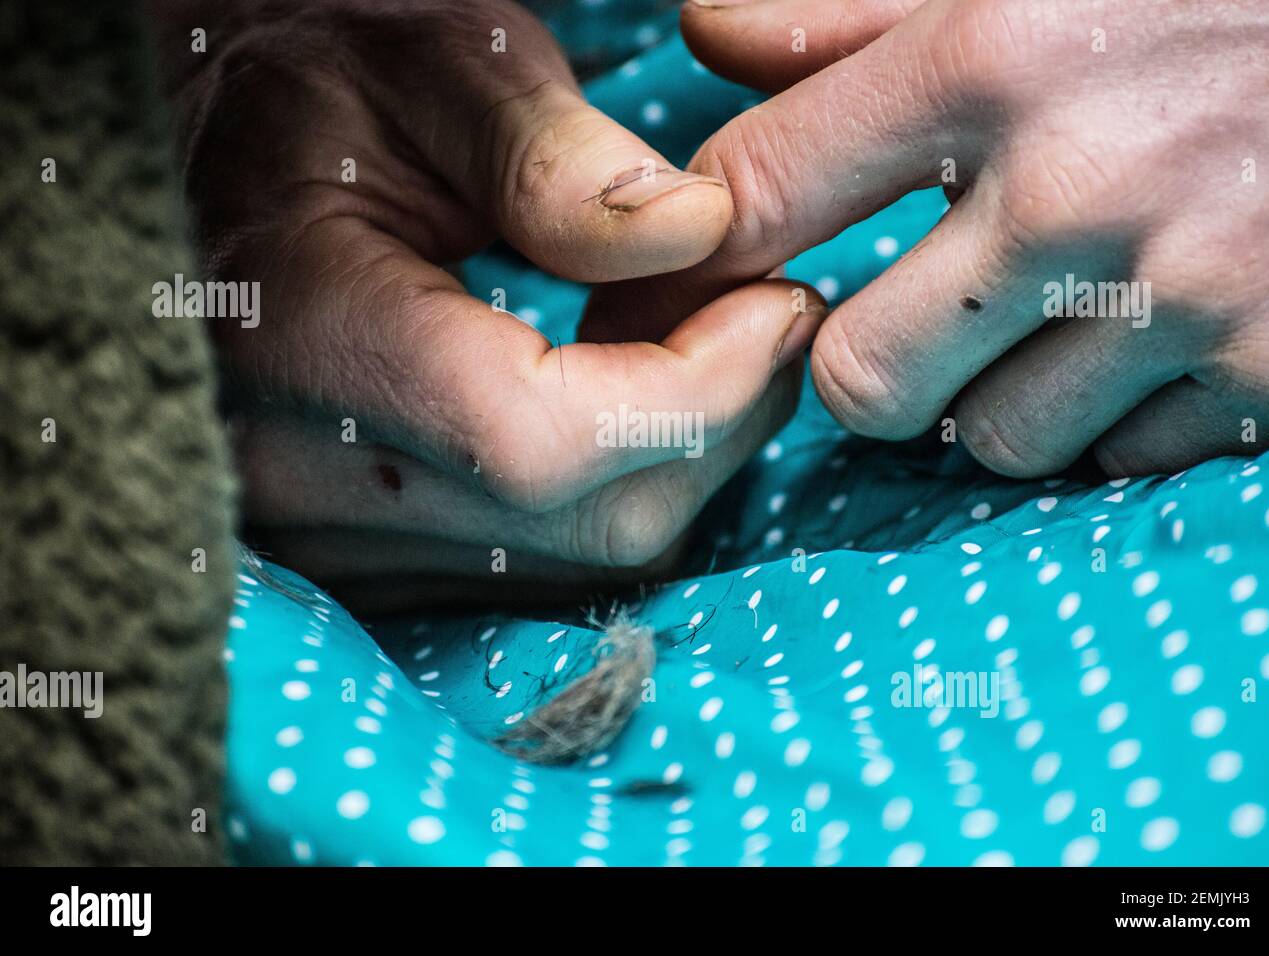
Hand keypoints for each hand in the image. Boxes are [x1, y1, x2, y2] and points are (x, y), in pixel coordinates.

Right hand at [154, 0, 823, 610]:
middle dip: (716, 426)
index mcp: (302, 329)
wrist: (220, 166)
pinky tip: (624, 402)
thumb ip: (554, 153)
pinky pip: (544, 572)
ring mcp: (325, 535)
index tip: (777, 304)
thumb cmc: (321, 91)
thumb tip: (698, 234)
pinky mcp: (366, 556)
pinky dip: (620, 495)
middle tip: (762, 315)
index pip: (539, 440)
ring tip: (692, 345)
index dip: (694, 392)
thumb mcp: (432, 69)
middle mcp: (295, 469)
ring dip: (678, 462)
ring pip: (578, 564)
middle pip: (580, 524)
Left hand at [587, 0, 1268, 477]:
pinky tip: (1152, 343)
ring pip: (989, 438)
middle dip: (873, 363)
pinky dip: (1111, 420)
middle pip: (860, 378)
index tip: (715, 278)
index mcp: (990, 54)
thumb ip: (848, 15)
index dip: (712, 256)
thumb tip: (706, 38)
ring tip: (1058, 317)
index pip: (759, 195)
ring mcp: (1179, 294)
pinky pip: (1114, 459)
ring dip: (998, 397)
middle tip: (920, 317)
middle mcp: (1074, 186)